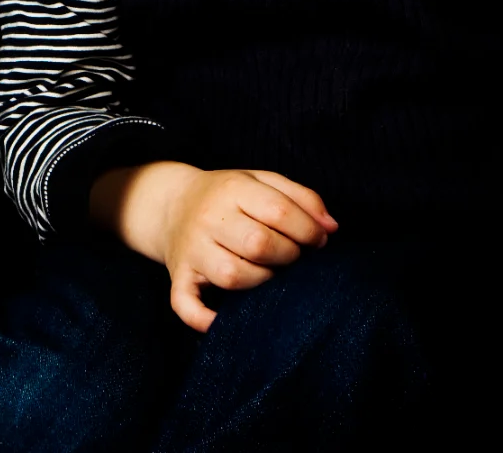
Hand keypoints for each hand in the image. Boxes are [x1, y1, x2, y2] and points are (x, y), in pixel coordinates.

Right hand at [93, 161, 336, 332]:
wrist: (172, 204)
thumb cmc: (228, 197)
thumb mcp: (262, 181)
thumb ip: (301, 197)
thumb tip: (330, 228)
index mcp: (232, 189)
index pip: (278, 211)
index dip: (308, 230)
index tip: (317, 240)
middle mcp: (208, 218)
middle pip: (258, 244)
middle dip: (289, 255)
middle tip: (292, 256)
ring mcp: (192, 250)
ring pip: (232, 275)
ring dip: (262, 281)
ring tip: (268, 273)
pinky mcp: (178, 277)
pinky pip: (185, 304)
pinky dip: (203, 318)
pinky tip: (221, 321)